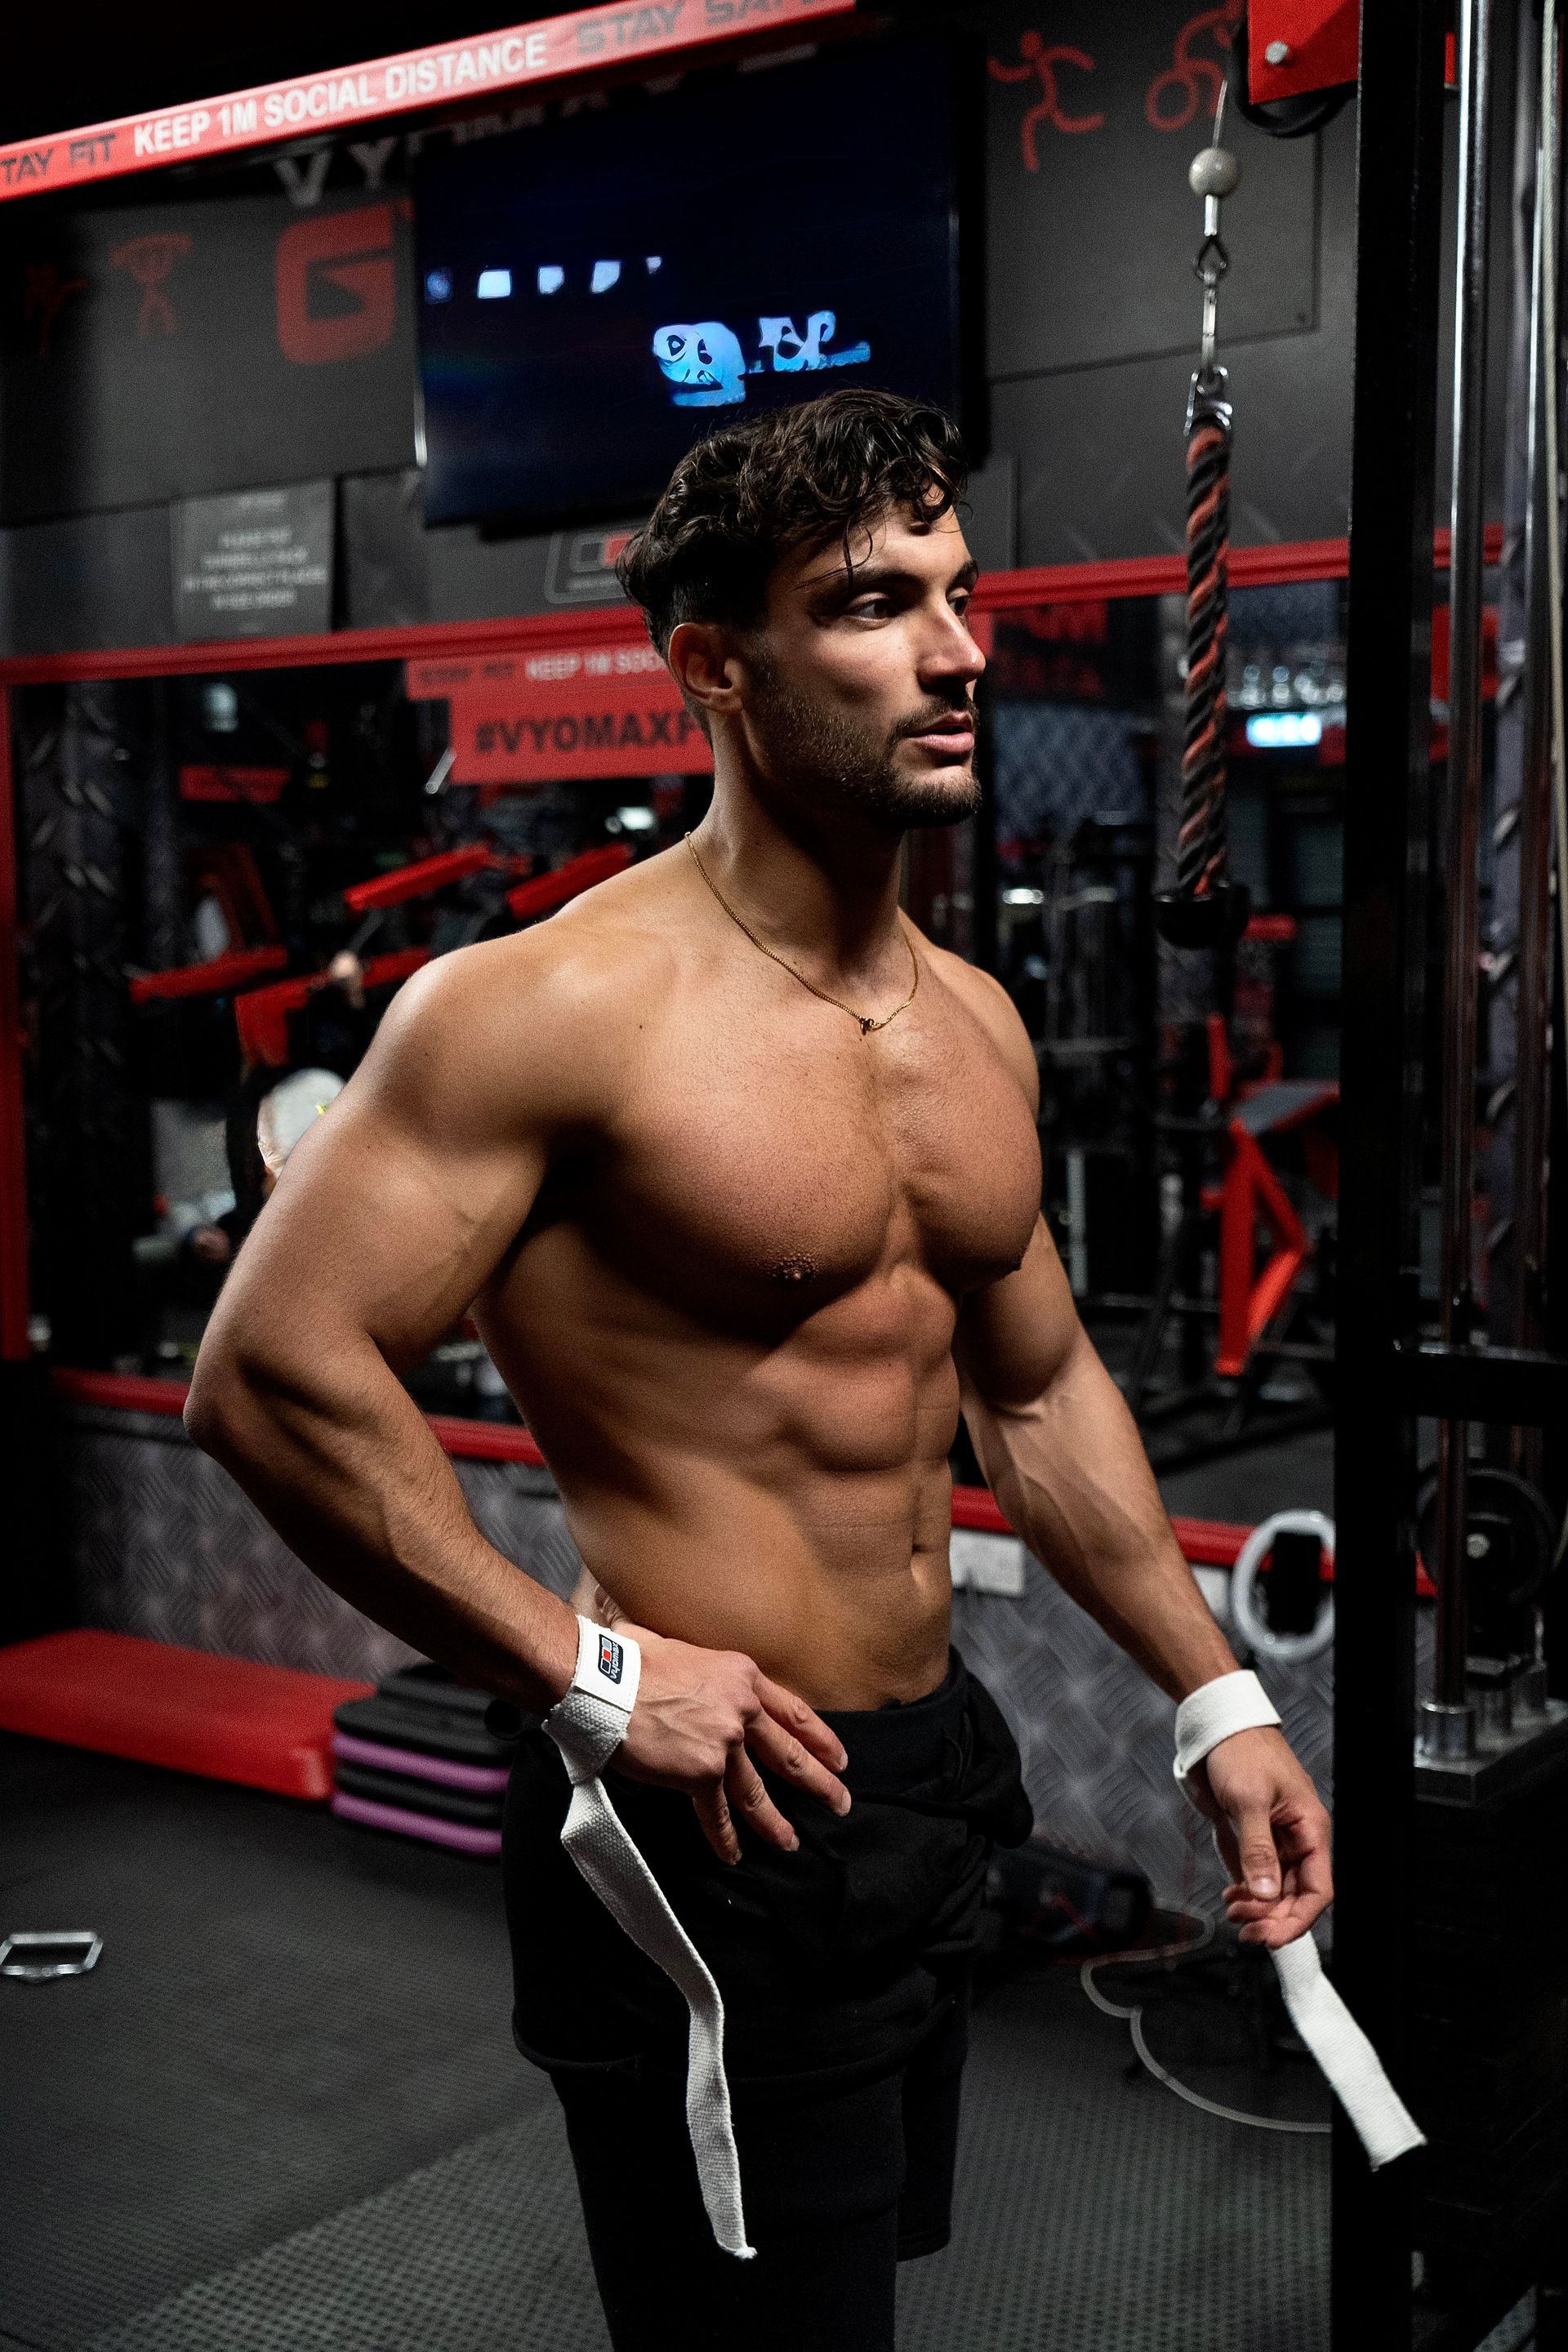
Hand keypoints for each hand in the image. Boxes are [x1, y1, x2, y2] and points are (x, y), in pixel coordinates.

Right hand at [610, 1623, 850, 1864]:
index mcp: (742, 1676)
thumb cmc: (631, 1660)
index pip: (793, 1712)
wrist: (607, 1681)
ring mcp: (725, 1743)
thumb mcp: (682, 1648)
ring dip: (775, 1822)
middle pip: (789, 1755)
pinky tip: (733, 1853)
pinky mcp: (701, 1773)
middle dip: (820, 1783)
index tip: (839, 1758)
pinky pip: (717, 1813)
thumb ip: (697, 1666)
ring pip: (757, 1792)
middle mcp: (742, 1710)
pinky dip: (725, 1837)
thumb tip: (684, 1668)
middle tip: (840, 1803)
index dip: (820, 1738)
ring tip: (790, 1841)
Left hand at [1188, 1725, 1332, 1949]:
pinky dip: (1246, 1894)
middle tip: (1244, 1928)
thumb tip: (1265, 1893)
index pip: (1318, 1890)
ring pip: (1275, 1892)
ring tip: (1233, 1912)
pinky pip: (1256, 1878)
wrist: (1216, 1729)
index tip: (1271, 1937)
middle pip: (1295, 1897)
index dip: (1297, 1918)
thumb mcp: (1249, 1799)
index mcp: (1310, 1829)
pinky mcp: (1251, 1840)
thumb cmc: (1242, 1750)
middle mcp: (1296, 1839)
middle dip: (1272, 1917)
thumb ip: (1257, 1848)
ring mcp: (1273, 1841)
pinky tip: (1231, 1898)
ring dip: (1257, 1909)